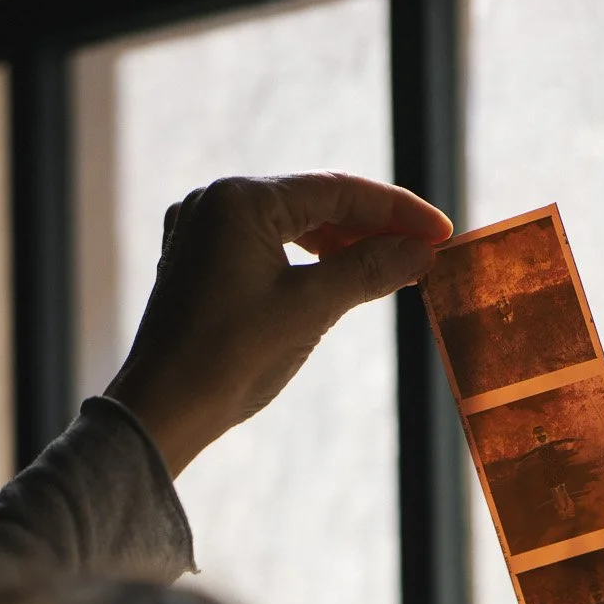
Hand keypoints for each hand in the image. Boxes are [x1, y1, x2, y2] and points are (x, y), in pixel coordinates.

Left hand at [104, 172, 452, 475]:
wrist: (162, 412)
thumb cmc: (228, 359)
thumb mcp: (310, 310)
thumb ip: (368, 271)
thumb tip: (421, 252)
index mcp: (239, 199)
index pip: (337, 191)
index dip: (396, 211)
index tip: (441, 232)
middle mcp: (214, 202)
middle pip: (313, 203)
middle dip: (371, 227)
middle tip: (423, 252)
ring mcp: (201, 233)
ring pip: (290, 225)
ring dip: (341, 244)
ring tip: (390, 267)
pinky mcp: (198, 265)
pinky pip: (265, 248)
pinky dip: (306, 261)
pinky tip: (337, 278)